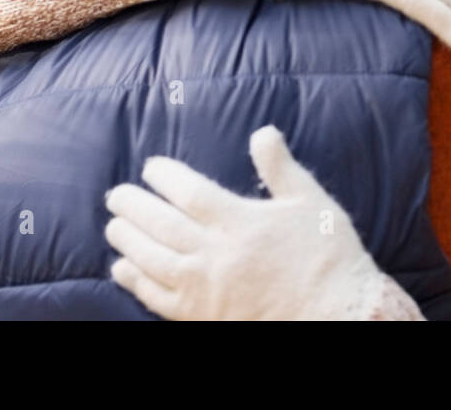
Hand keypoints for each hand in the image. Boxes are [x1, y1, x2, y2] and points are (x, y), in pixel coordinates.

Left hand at [105, 127, 394, 320]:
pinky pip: (158, 298)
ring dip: (128, 240)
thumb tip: (262, 133)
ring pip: (152, 260)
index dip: (164, 177)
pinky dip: (135, 282)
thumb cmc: (327, 255)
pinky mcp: (201, 317)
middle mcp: (216, 254)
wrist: (336, 313)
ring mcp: (205, 289)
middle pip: (161, 225)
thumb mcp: (310, 201)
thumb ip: (280, 168)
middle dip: (134, 206)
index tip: (151, 168)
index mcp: (241, 221)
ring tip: (114, 226)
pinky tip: (122, 269)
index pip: (189, 193)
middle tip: (116, 194)